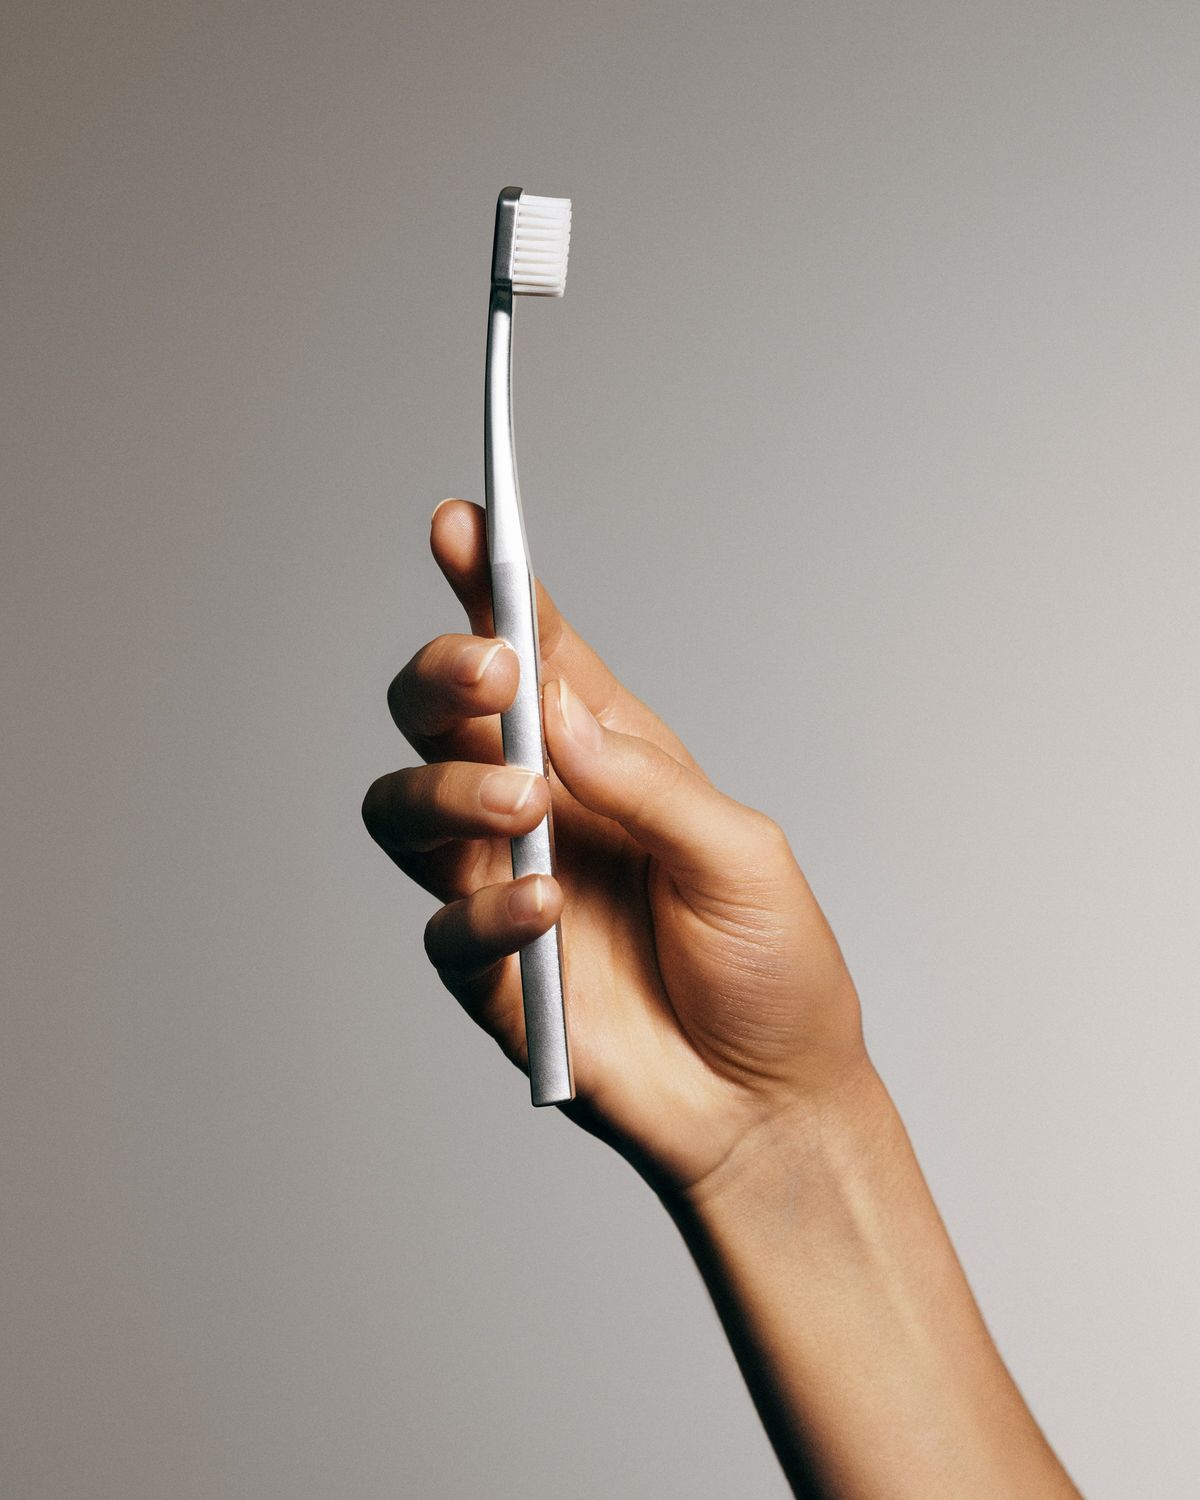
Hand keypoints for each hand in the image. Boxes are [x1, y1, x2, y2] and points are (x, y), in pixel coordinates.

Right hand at [363, 499, 869, 1195]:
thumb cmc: (772, 969)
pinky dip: (480, 910)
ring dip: (448, 786)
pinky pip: (442, 924)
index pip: (537, 654)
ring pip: (406, 803)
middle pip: (441, 712)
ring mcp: (505, 885)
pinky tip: (541, 914)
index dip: (491, 586)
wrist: (769, 1103)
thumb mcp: (741, 856)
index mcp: (611, 757)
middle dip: (445, 675)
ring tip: (523, 807)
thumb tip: (553, 708)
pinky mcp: (490, 970)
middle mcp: (544, 808)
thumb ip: (645, 783)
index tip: (462, 525)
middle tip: (491, 677)